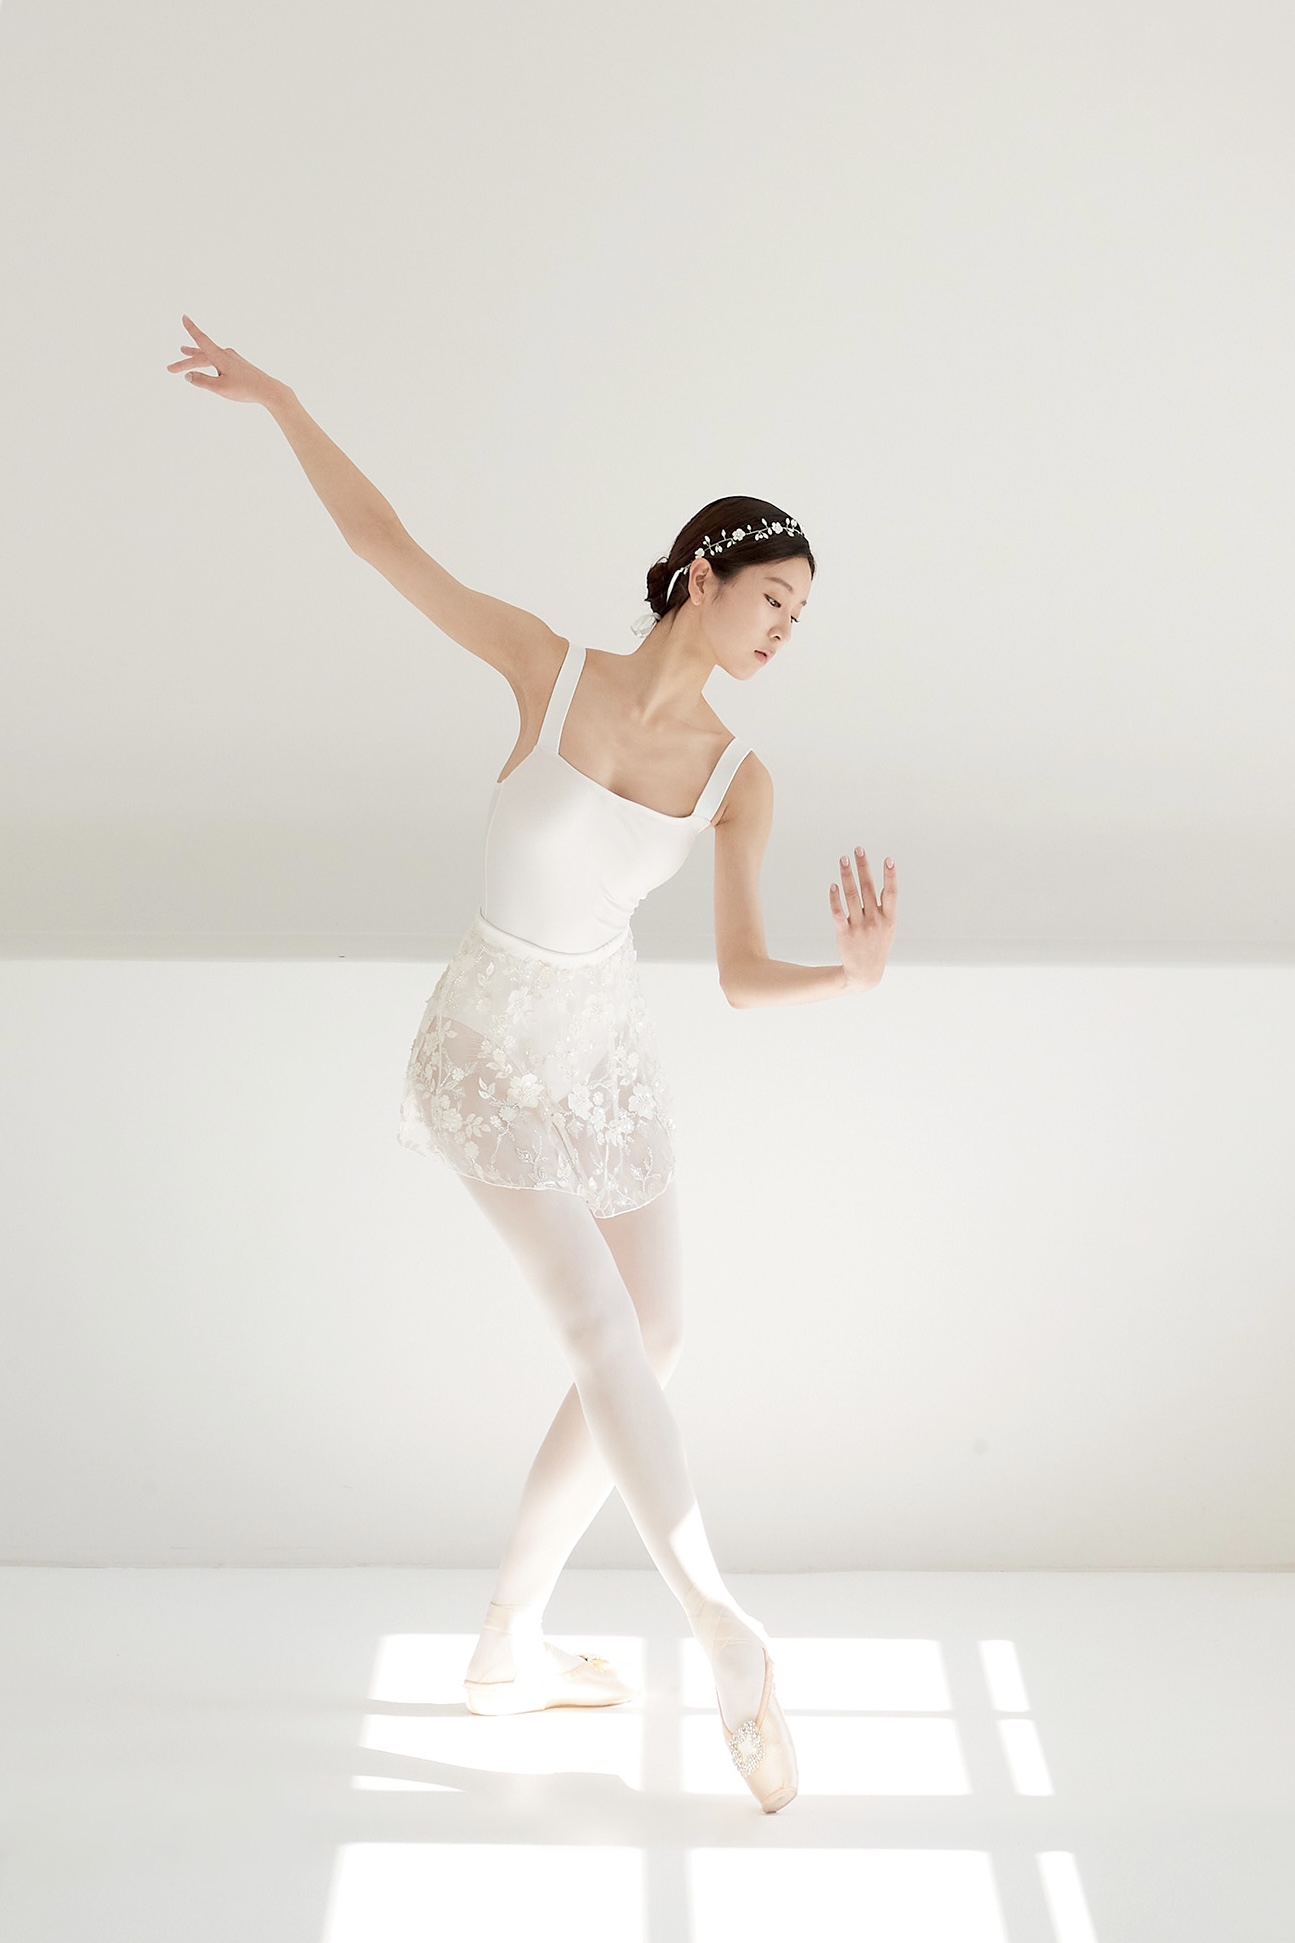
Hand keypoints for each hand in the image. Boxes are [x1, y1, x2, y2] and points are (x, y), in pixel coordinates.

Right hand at [166, 313, 281, 406]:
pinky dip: (207, 362)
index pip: (201, 339)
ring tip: (183, 352)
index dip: (191, 328)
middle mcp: (225, 354)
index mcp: (220, 356)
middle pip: (200, 355)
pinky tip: (207, 364)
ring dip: (195, 357)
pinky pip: (217, 361)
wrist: (268, 390)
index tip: (184, 316)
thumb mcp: (220, 388)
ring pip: (209, 357)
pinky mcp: (236, 364)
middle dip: (185, 362)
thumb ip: (202, 381)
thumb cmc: (245, 389)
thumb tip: (187, 376)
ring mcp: (231, 358)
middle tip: (169, 369)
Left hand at [829, 846, 896, 991]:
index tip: (888, 859)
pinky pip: (838, 912)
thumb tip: (885, 882)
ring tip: (843, 859)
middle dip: (863, 867)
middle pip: (868, 888)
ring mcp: (859, 927)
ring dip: (847, 876)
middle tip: (858, 849)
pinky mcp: (844, 933)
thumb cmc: (878, 946)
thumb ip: (886, 907)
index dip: (890, 876)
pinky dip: (835, 898)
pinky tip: (833, 885)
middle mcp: (875, 921)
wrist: (864, 972)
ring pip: (851, 896)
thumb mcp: (889, 929)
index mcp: (889, 919)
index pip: (891, 893)